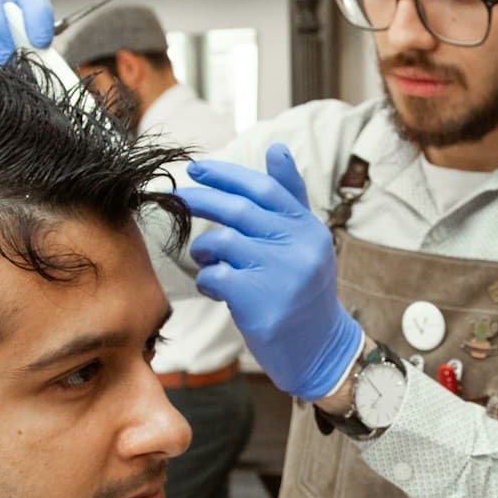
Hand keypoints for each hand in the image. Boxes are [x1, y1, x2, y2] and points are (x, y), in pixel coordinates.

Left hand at [176, 145, 363, 401]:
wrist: (320, 349)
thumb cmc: (304, 290)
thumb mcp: (306, 240)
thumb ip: (290, 198)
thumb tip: (277, 148)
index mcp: (308, 228)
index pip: (264, 190)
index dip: (228, 176)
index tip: (197, 168)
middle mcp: (299, 247)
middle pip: (240, 211)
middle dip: (202, 200)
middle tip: (177, 197)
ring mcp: (281, 275)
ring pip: (223, 243)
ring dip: (205, 250)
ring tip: (208, 261)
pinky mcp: (261, 303)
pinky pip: (216, 277)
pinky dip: (207, 279)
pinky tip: (215, 288)